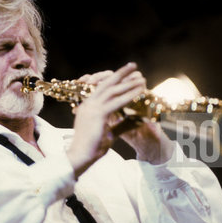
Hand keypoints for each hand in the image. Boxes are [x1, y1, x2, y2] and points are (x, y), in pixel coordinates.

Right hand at [66, 63, 145, 177]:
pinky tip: (139, 91)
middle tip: (134, 66)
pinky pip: (116, 101)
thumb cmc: (92, 147)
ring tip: (141, 77)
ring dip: (128, 83)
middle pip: (107, 83)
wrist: (80, 156)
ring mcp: (92, 107)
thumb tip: (136, 121)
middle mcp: (88, 104)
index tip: (127, 74)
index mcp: (88, 106)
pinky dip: (129, 95)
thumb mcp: (110, 133)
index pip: (102, 87)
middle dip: (121, 74)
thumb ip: (122, 125)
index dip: (115, 80)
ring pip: (112, 90)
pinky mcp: (98, 114)